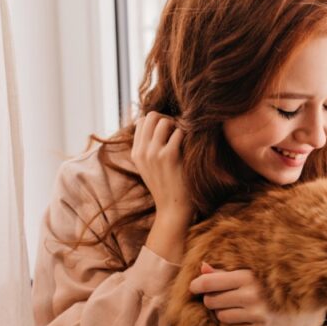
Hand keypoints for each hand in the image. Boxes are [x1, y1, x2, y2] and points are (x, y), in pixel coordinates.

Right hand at [132, 112, 191, 226]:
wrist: (173, 209)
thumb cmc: (167, 187)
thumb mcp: (150, 168)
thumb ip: (149, 149)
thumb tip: (159, 127)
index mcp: (136, 153)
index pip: (142, 121)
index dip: (158, 122)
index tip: (170, 133)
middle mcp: (142, 151)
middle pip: (152, 116)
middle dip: (167, 119)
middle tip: (179, 132)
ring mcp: (153, 153)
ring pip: (164, 120)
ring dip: (178, 126)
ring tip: (185, 140)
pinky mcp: (169, 156)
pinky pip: (179, 131)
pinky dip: (187, 135)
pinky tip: (190, 147)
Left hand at [191, 263, 326, 325]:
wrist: (302, 307)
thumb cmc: (270, 286)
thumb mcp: (250, 274)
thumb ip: (224, 272)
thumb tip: (201, 268)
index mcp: (248, 277)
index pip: (210, 283)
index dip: (197, 285)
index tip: (194, 287)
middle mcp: (252, 296)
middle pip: (211, 301)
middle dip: (211, 299)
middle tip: (220, 296)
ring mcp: (257, 316)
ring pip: (220, 317)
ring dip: (222, 312)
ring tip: (234, 306)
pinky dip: (233, 324)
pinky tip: (243, 317)